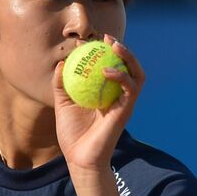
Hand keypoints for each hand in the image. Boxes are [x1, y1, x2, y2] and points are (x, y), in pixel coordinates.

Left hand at [52, 35, 144, 175]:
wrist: (79, 158)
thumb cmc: (72, 133)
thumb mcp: (62, 104)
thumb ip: (61, 84)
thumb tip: (60, 63)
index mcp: (104, 92)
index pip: (109, 66)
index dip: (101, 51)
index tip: (87, 41)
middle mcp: (117, 95)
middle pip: (127, 66)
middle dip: (121, 48)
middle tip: (107, 37)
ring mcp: (124, 102)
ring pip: (136, 73)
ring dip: (129, 57)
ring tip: (115, 46)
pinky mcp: (127, 111)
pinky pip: (130, 89)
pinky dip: (121, 76)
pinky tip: (107, 70)